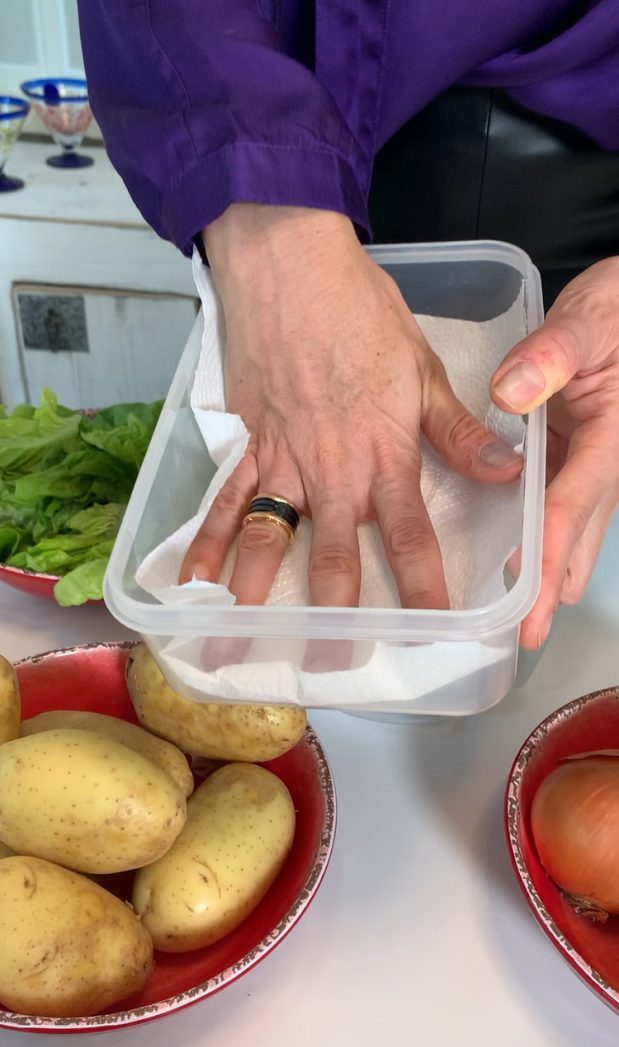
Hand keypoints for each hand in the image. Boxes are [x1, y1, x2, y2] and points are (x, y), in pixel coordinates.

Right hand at [180, 204, 522, 606]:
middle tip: (332, 663)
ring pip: (269, 539)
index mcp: (382, 455)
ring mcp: (280, 460)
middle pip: (333, 557)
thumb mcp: (422, 368)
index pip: (409, 537)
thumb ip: (456, 430)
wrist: (289, 266)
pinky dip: (205, 542)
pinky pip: (222, 500)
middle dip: (335, 616)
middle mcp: (330, 471)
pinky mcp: (244, 442)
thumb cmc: (359, 310)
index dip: (423, 588)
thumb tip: (505, 470)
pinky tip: (192, 582)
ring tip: (242, 643)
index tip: (431, 630)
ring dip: (255, 596)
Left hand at [490, 258, 618, 648]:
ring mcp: (596, 466)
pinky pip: (565, 510)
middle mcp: (608, 464)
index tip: (531, 610)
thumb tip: (510, 394)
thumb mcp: (587, 320)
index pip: (572, 509)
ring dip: (551, 572)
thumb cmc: (615, 311)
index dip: (548, 561)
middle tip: (522, 636)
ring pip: (578, 534)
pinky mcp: (581, 460)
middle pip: (580, 541)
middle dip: (552, 590)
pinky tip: (521, 560)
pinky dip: (547, 540)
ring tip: (521, 616)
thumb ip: (551, 354)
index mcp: (611, 440)